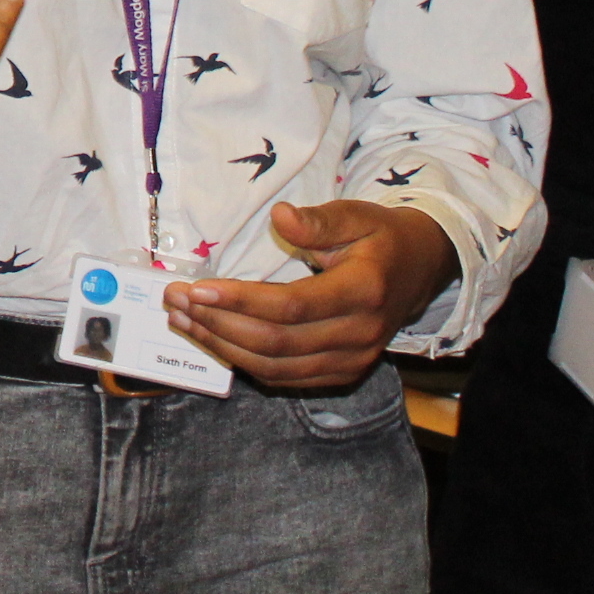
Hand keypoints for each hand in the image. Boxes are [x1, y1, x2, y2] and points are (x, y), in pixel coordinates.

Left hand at [163, 199, 458, 388]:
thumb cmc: (380, 238)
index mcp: (363, 292)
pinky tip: (213, 339)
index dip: (242, 301)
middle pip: (277, 342)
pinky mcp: (341, 373)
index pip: (293, 306)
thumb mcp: (356, 215)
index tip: (197, 289)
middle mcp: (359, 334)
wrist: (419, 272)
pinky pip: (285, 377)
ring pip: (276, 367)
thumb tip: (279, 217)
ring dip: (222, 346)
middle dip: (218, 324)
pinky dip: (244, 362)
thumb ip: (319, 220)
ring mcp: (351, 360)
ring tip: (181, 319)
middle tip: (174, 300)